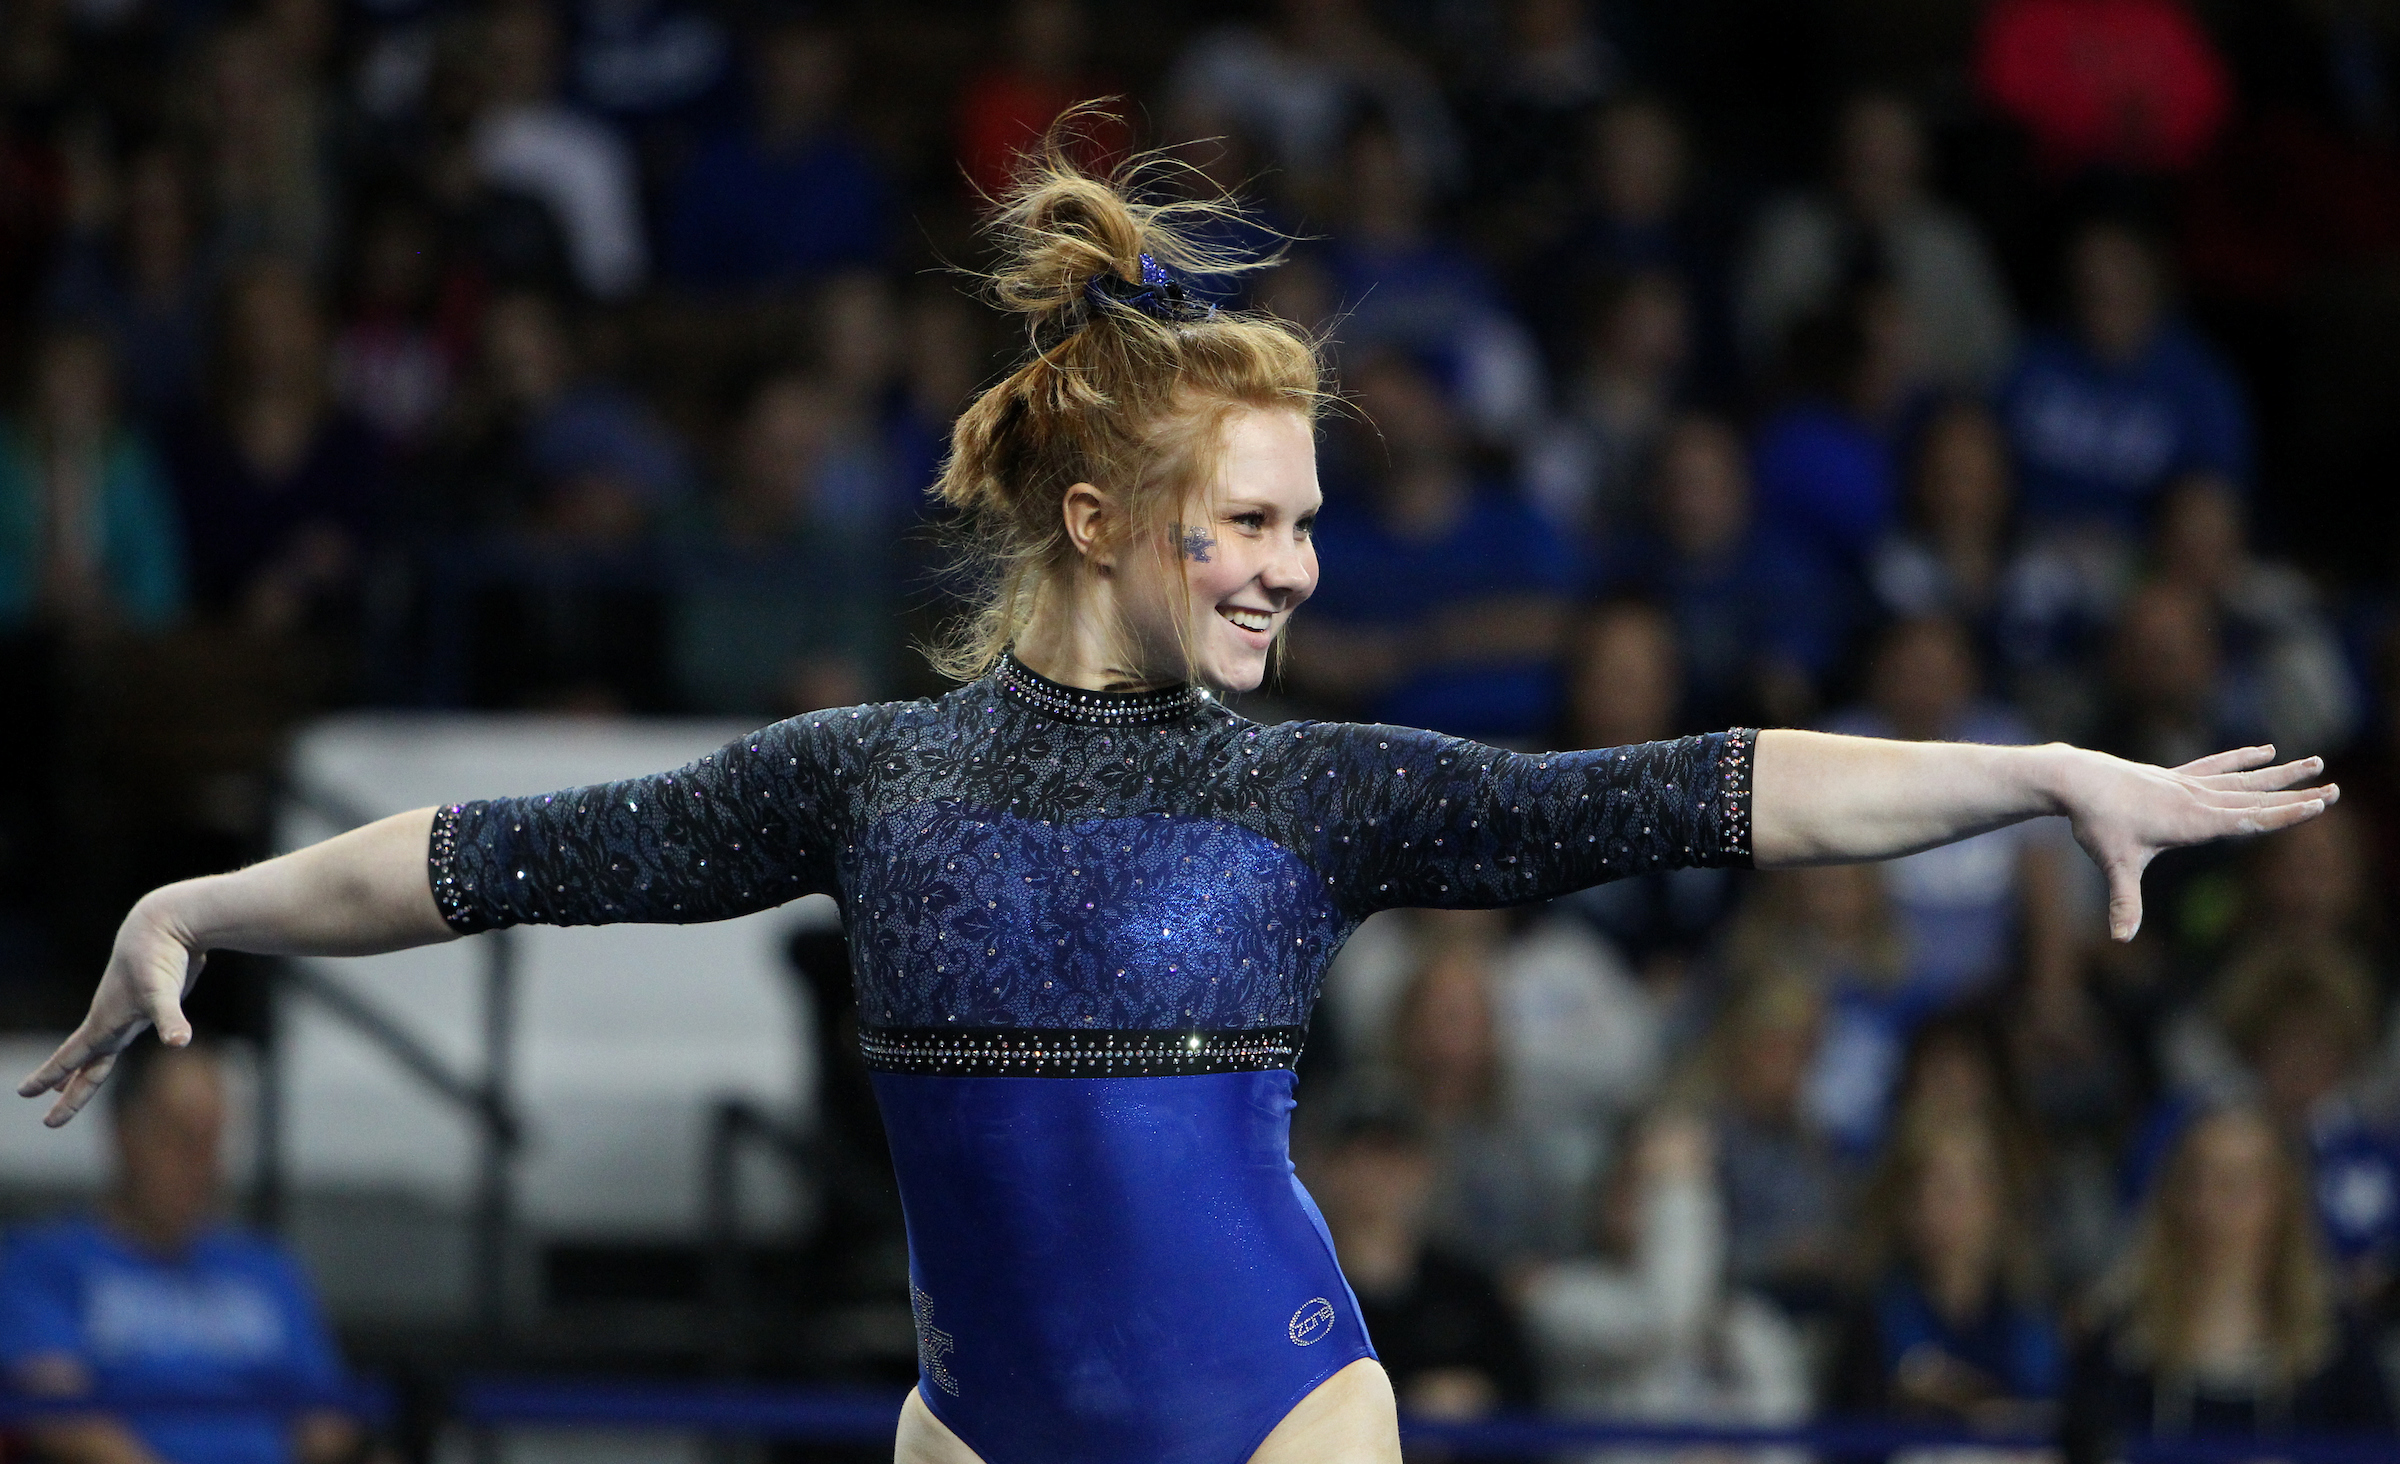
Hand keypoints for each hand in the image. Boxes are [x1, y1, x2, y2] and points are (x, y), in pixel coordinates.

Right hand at [18, 897, 201, 1126]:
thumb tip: (180, 1043)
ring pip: (102, 1052)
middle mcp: (112, 1021)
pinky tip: (117, 1047)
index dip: (50, 1076)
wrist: (167, 925)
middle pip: (86, 1067)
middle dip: (68, 1095)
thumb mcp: (164, 992)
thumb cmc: (160, 958)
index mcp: (107, 1022)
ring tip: (65, 1087)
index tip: (23, 1092)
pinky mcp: (149, 1003)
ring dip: (84, 1072)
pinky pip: (125, 1034)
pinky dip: (112, 1047)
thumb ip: (170, 1019)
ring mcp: (129, 1013)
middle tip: (49, 1122)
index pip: (73, 1057)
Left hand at [2061, 744, 2333, 942]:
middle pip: (2256, 797)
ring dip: (2279, 773)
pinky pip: (2217, 766)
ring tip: (2314, 762)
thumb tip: (2121, 938)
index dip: (2285, 815)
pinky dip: (2242, 759)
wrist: (2076, 780)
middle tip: (2335, 789)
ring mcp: (2187, 784)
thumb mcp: (2115, 864)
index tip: (2318, 806)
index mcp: (2193, 821)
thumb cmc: (2098, 824)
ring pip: (2243, 779)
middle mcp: (2197, 799)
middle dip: (2296, 795)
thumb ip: (2124, 902)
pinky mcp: (2175, 777)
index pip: (2249, 819)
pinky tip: (2264, 750)